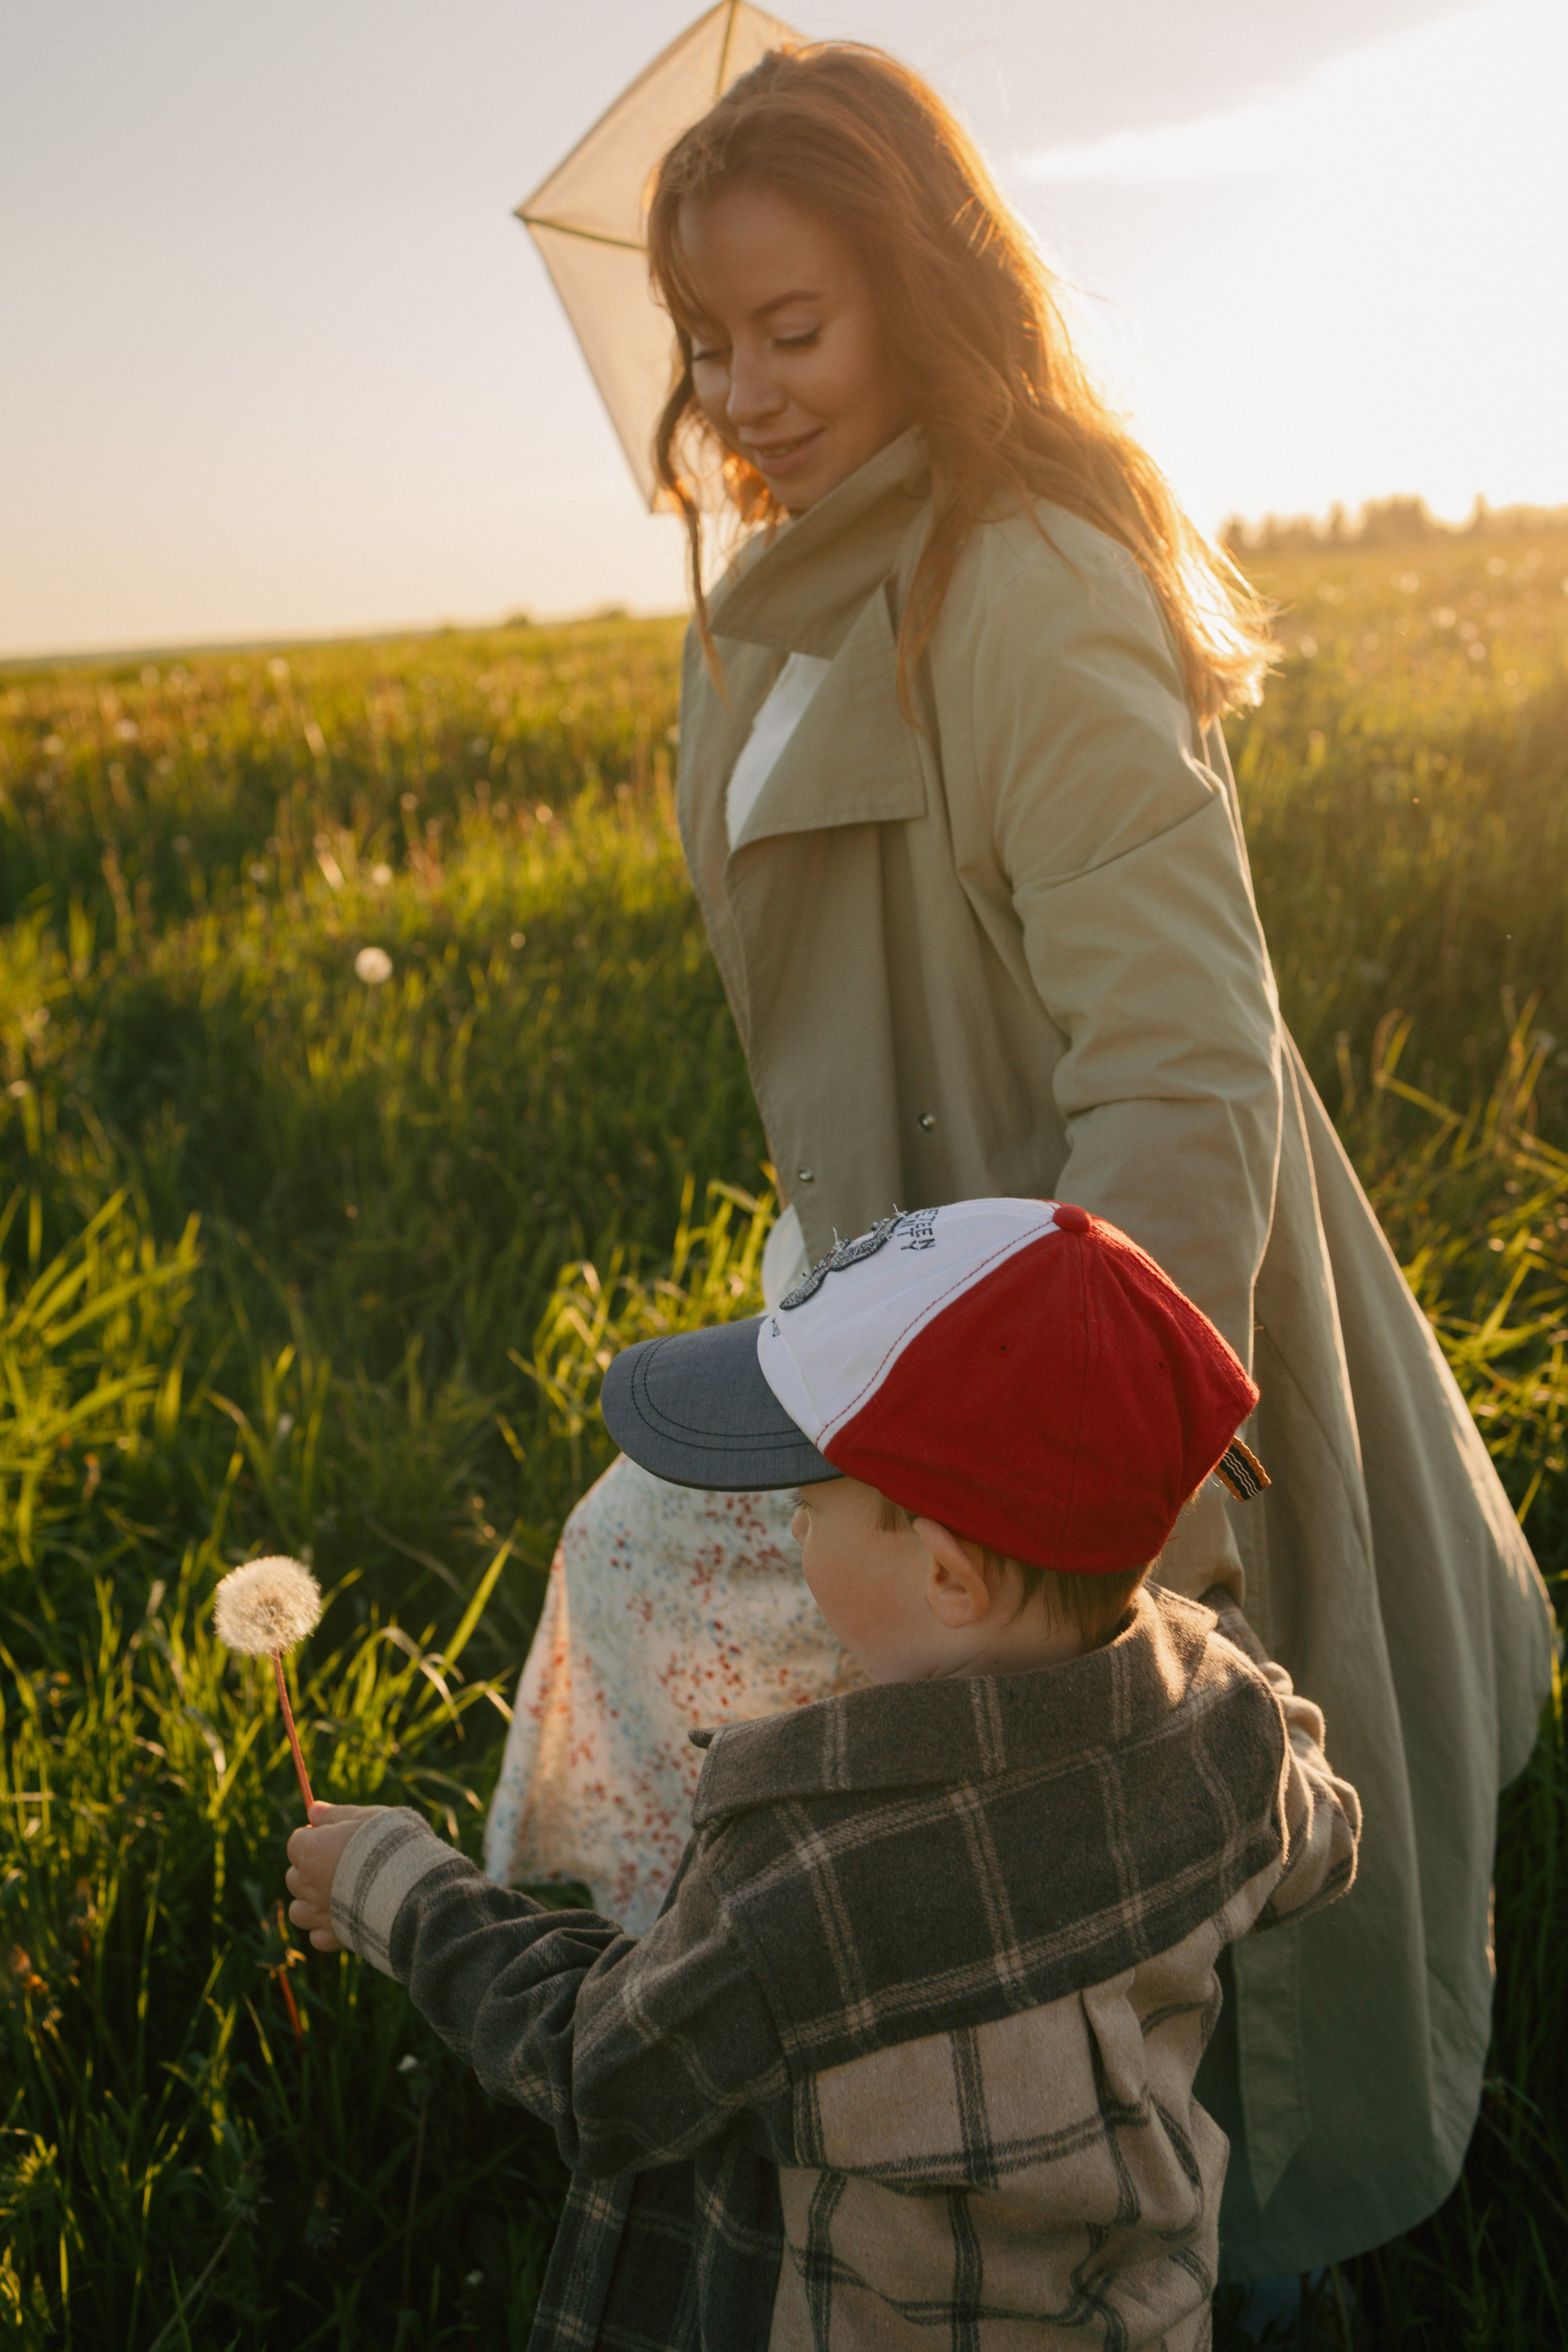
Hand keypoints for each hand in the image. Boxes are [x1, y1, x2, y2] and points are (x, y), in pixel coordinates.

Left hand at [286, 1802, 381, 1950]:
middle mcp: (309, 1884)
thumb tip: (311, 1809)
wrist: (414, 1884)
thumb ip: (336, 1815)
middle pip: (294, 1877)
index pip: (295, 1844)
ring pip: (299, 1911)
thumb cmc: (392, 1843)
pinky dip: (325, 1928)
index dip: (313, 1838)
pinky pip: (318, 1936)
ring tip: (335, 1893)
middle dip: (309, 1869)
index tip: (331, 1836)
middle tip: (338, 1863)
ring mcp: (320, 1913)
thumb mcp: (366, 1818)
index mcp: (312, 1851)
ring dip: (310, 1902)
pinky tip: (344, 1916)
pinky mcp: (335, 1936)